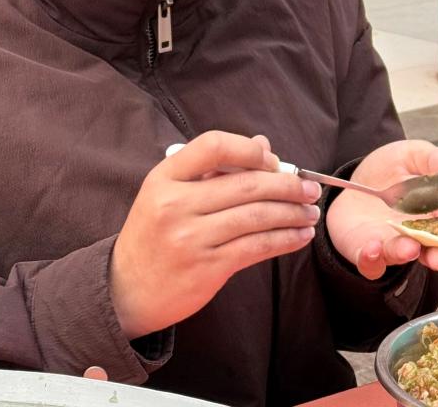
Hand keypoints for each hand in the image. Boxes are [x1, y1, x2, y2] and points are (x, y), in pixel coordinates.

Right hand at [110, 132, 321, 338]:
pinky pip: (257, 247)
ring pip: (257, 216)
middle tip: (311, 188)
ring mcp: (190, 238)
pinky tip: (300, 236)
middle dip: (288, 184)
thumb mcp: (171, 193)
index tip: (273, 161)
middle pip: (246, 184)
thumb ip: (215, 169)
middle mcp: (175, 204)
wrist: (126, 290)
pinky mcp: (207, 268)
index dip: (250, 150)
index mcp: (164, 177)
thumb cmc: (156, 234)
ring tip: (311, 212)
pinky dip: (285, 239)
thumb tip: (264, 145)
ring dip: (293, 213)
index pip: (214, 146)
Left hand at [326, 140, 437, 279]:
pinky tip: (372, 249)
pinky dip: (371, 259)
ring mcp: (392, 244)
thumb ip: (435, 159)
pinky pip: (370, 263)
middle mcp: (418, 234)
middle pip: (434, 250)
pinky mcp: (367, 251)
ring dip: (405, 254)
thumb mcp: (414, 155)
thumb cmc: (392, 168)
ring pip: (402, 256)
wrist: (355, 181)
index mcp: (436, 213)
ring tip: (408, 248)